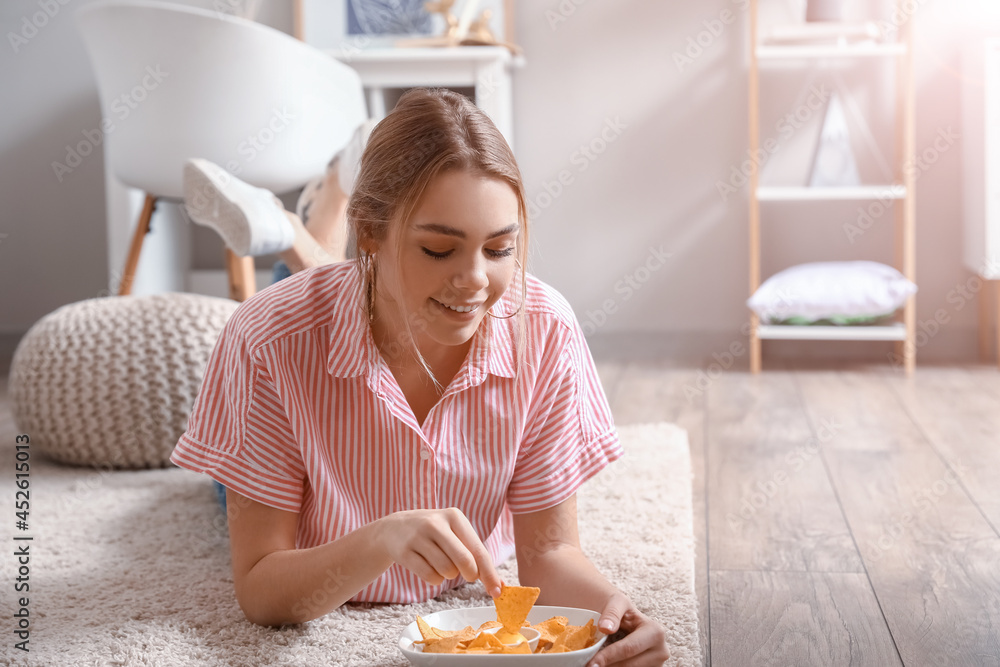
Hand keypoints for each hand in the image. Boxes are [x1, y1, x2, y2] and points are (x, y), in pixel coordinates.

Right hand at [376, 508, 502, 596]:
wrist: (394, 528)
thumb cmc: (433, 534)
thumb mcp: (454, 534)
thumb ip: (475, 556)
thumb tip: (499, 584)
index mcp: (454, 516)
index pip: (478, 550)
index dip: (489, 573)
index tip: (497, 592)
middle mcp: (436, 524)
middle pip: (464, 561)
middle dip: (469, 574)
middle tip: (466, 574)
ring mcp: (418, 537)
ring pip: (446, 571)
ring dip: (447, 575)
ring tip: (439, 562)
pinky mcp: (404, 552)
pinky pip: (429, 577)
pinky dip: (434, 579)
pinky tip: (428, 566)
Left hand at [588, 592, 668, 666]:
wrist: (623, 617)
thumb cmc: (620, 609)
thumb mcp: (617, 602)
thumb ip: (612, 612)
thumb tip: (605, 628)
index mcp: (655, 632)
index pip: (629, 648)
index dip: (608, 656)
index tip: (591, 663)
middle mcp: (661, 651)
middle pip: (630, 665)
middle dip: (608, 666)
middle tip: (590, 666)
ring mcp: (657, 664)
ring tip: (596, 665)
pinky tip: (606, 665)